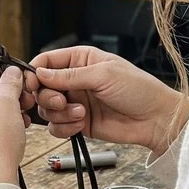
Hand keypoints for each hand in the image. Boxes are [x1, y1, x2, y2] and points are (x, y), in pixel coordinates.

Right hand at [21, 47, 188, 154]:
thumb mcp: (103, 75)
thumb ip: (69, 75)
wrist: (155, 119)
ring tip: (80, 114)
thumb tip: (40, 73)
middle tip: (62, 102)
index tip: (32, 85)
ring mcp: (76, 102)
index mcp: (81, 60)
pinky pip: (57, 126)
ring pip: (48, 109)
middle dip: (47, 97)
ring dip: (59, 114)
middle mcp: (75, 80)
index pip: (47, 61)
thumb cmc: (138, 89)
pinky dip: (64, 128)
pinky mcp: (78, 122)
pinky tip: (81, 125)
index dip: (35, 73)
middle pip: (42, 87)